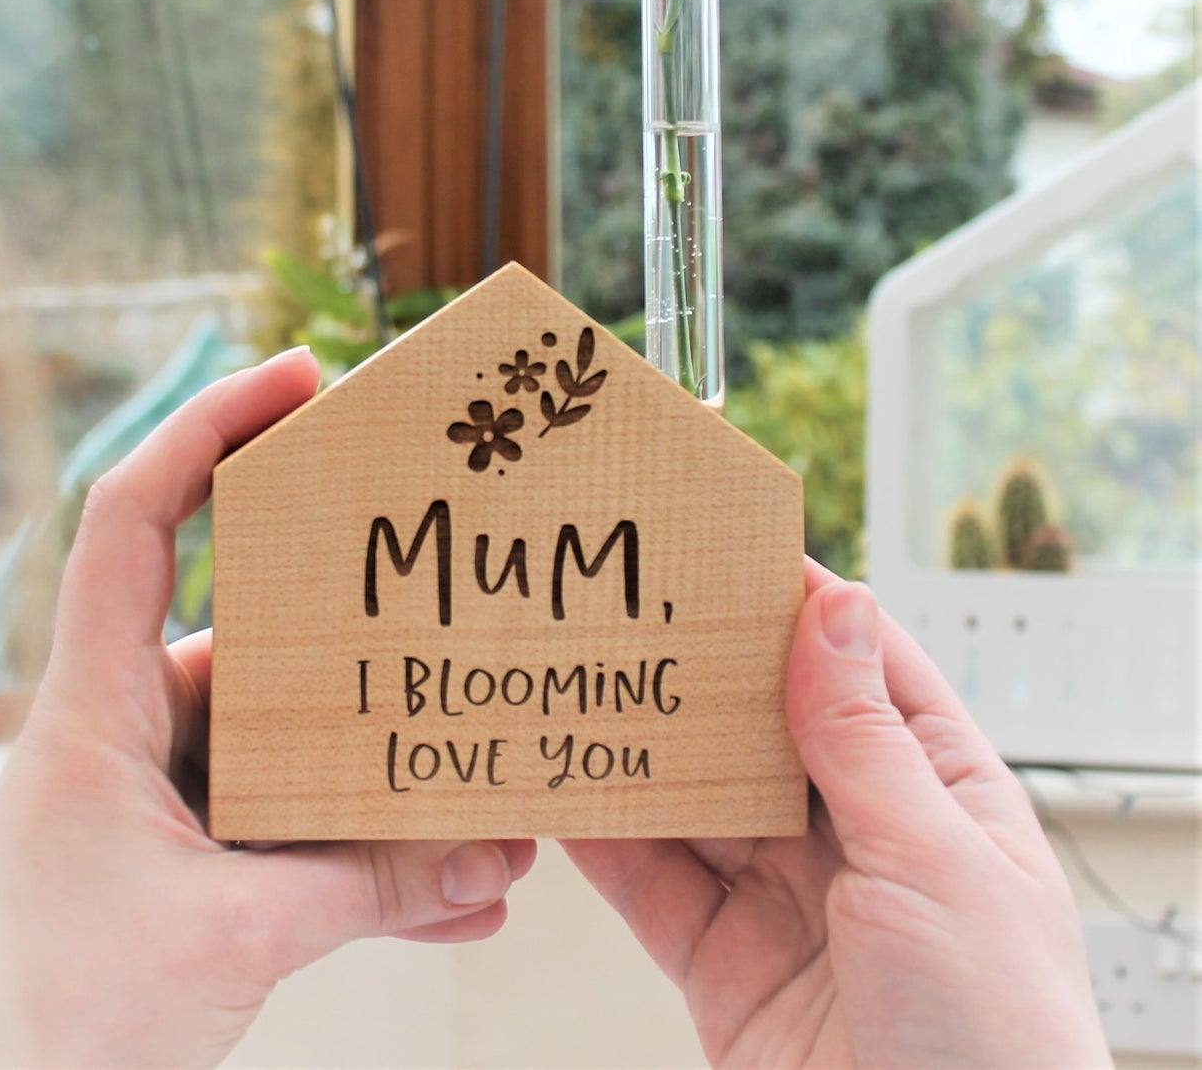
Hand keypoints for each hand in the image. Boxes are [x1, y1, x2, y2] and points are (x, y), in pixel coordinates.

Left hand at [0, 348, 535, 1068]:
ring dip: (383, 766)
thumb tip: (488, 853)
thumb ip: (363, 888)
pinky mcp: (197, 865)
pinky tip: (458, 896)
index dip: (210, 426)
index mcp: (98, 704)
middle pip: (255, 628)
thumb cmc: (47, 1017)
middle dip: (360, 625)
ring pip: (294, 744)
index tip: (300, 378)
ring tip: (484, 782)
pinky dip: (372, 857)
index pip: (137, 515)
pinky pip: (299, 833)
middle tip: (449, 587)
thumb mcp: (227, 938)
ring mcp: (168, 800)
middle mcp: (133, 730)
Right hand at [563, 559, 1109, 1067]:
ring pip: (699, 797)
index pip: (864, 668)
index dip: (800, 605)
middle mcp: (858, 837)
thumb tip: (831, 607)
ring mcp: (785, 899)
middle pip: (764, 725)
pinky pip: (653, 881)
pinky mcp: (721, 962)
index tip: (729, 544)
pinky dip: (607, 835)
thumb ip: (862, 740)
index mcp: (938, 796)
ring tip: (579, 679)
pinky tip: (567, 788)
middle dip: (702, 670)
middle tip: (629, 605)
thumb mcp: (934, 866)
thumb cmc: (996, 1042)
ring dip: (644, 746)